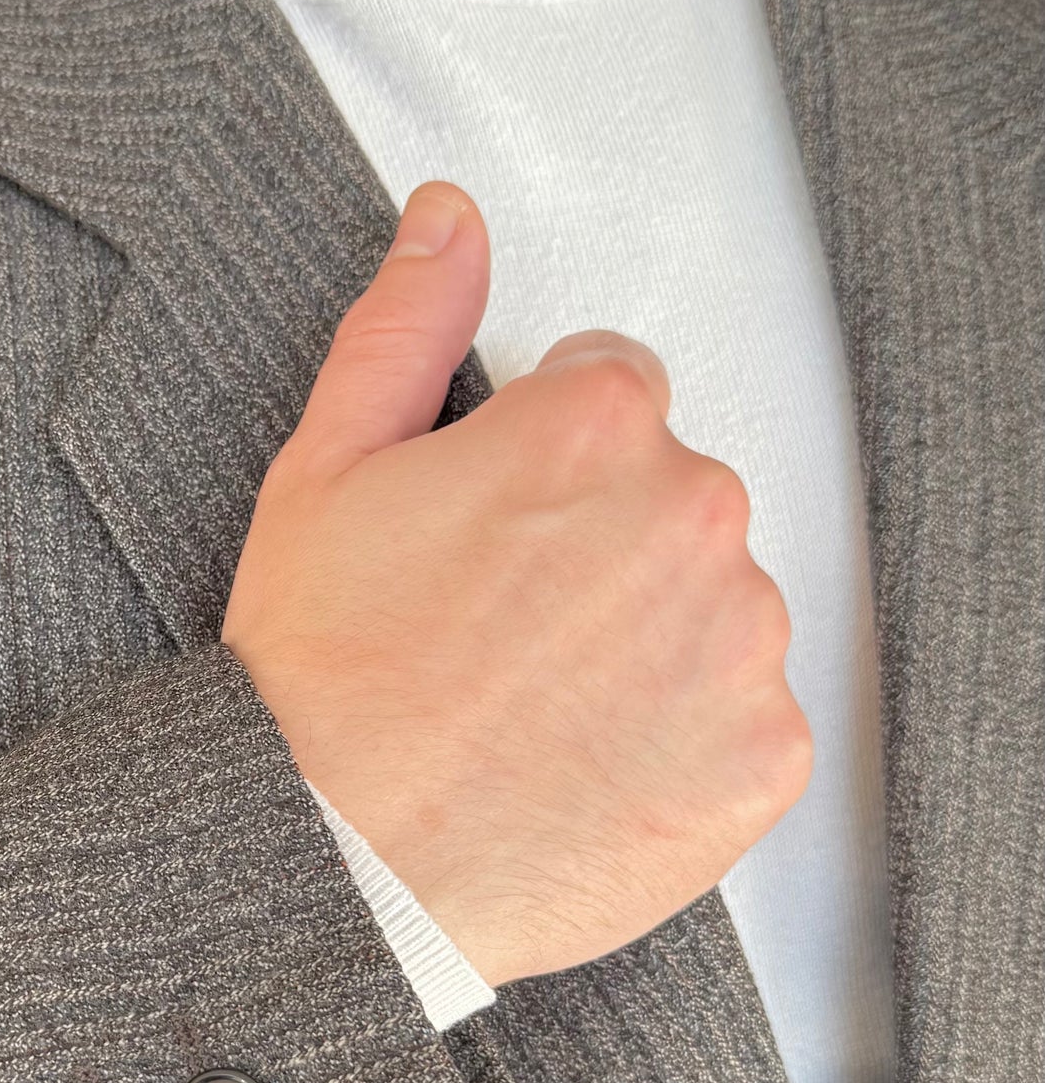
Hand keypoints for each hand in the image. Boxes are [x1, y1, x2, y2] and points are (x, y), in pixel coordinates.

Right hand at [222, 182, 810, 985]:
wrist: (336, 862)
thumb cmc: (319, 675)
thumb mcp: (326, 469)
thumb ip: (408, 324)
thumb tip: (449, 220)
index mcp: (596, 425)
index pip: (614, 390)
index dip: (537, 460)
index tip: (486, 532)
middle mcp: (694, 515)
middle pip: (672, 496)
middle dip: (600, 543)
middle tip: (497, 627)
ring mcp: (740, 641)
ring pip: (714, 606)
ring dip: (648, 640)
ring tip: (537, 704)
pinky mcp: (763, 755)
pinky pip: (744, 720)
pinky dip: (681, 741)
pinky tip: (582, 762)